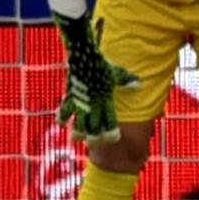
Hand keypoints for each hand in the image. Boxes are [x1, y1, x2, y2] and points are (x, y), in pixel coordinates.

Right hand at [55, 15, 140, 146]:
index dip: (111, 132)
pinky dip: (62, 116)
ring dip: (77, 132)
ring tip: (75, 139)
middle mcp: (93, 104)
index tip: (113, 139)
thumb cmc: (101, 64)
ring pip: (78, 122)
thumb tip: (138, 85)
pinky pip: (65, 109)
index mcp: (106, 100)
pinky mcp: (70, 96)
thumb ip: (127, 80)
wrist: (84, 56)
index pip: (110, 121)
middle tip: (92, 144)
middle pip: (93, 127)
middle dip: (93, 137)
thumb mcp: (117, 72)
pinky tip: (60, 123)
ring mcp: (80, 102)